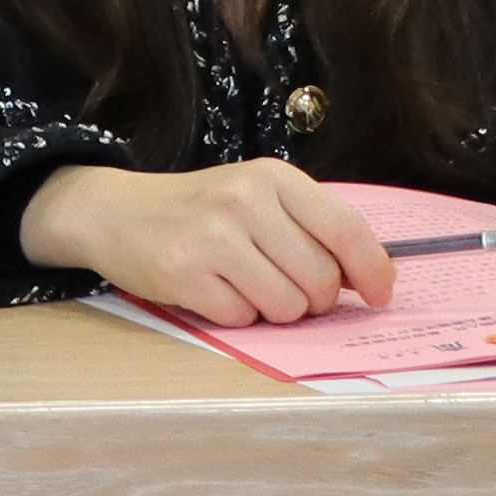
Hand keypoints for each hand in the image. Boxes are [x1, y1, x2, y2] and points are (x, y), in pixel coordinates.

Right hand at [13, 157, 393, 324]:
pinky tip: (214, 291)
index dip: (373, 270)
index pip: (345, 229)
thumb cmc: (200, 209)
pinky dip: (235, 315)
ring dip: (275, 310)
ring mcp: (211, 237)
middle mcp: (244, 201)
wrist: (114, 211)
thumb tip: (373, 279)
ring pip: (286, 305)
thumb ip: (311, 226)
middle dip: (314, 298)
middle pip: (320, 279)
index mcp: (273, 177)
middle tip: (289, 288)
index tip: (380, 294)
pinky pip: (242, 318)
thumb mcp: (257, 196)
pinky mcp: (182, 273)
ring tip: (248, 287)